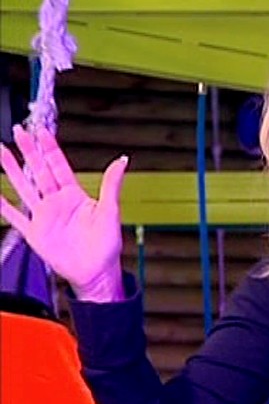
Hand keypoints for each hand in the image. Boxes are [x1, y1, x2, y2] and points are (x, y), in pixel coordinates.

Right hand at [0, 125, 127, 301]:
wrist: (96, 272)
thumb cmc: (106, 244)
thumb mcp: (111, 211)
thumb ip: (111, 184)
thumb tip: (121, 160)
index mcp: (75, 195)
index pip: (59, 165)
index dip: (50, 148)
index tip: (41, 131)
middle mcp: (57, 202)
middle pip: (38, 171)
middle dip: (28, 151)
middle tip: (18, 131)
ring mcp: (44, 216)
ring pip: (24, 187)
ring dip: (12, 170)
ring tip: (1, 151)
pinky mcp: (34, 232)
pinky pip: (15, 216)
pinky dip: (4, 206)